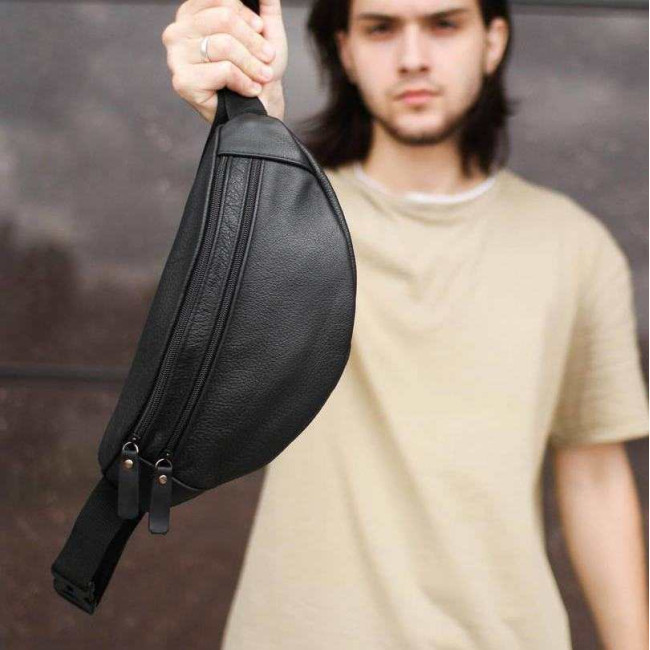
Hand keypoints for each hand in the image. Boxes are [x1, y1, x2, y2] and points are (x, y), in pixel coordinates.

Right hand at [162, 0, 287, 122]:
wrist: (260, 106)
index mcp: (191, 14)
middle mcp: (177, 32)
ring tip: (263, 75)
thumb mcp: (266, 30)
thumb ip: (264, 3)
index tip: (261, 30)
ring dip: (251, 63)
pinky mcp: (182, 82)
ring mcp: (175, 57)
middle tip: (268, 57)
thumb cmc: (258, 69)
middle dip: (253, 41)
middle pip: (223, 19)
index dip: (246, 15)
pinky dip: (244, 81)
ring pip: (224, 45)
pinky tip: (250, 89)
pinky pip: (222, 71)